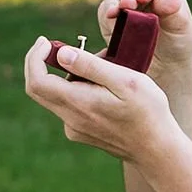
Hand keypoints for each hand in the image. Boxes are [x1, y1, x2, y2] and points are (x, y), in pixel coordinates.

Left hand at [23, 35, 188, 169]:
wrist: (156, 150)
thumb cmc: (148, 112)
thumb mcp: (126, 81)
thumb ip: (92, 66)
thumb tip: (62, 54)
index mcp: (79, 104)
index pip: (37, 81)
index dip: (34, 57)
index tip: (46, 41)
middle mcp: (70, 119)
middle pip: (37, 89)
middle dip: (40, 63)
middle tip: (55, 45)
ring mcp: (74, 128)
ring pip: (54, 95)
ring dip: (64, 75)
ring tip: (98, 65)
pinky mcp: (80, 132)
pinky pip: (67, 105)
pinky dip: (74, 89)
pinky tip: (101, 85)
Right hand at [94, 0, 191, 96]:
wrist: (163, 64)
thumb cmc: (177, 41)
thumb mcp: (181, 27)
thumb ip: (174, 12)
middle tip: (127, 6)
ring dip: (114, 2)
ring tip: (114, 14)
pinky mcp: (110, 12)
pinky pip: (104, 10)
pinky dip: (106, 17)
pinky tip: (111, 26)